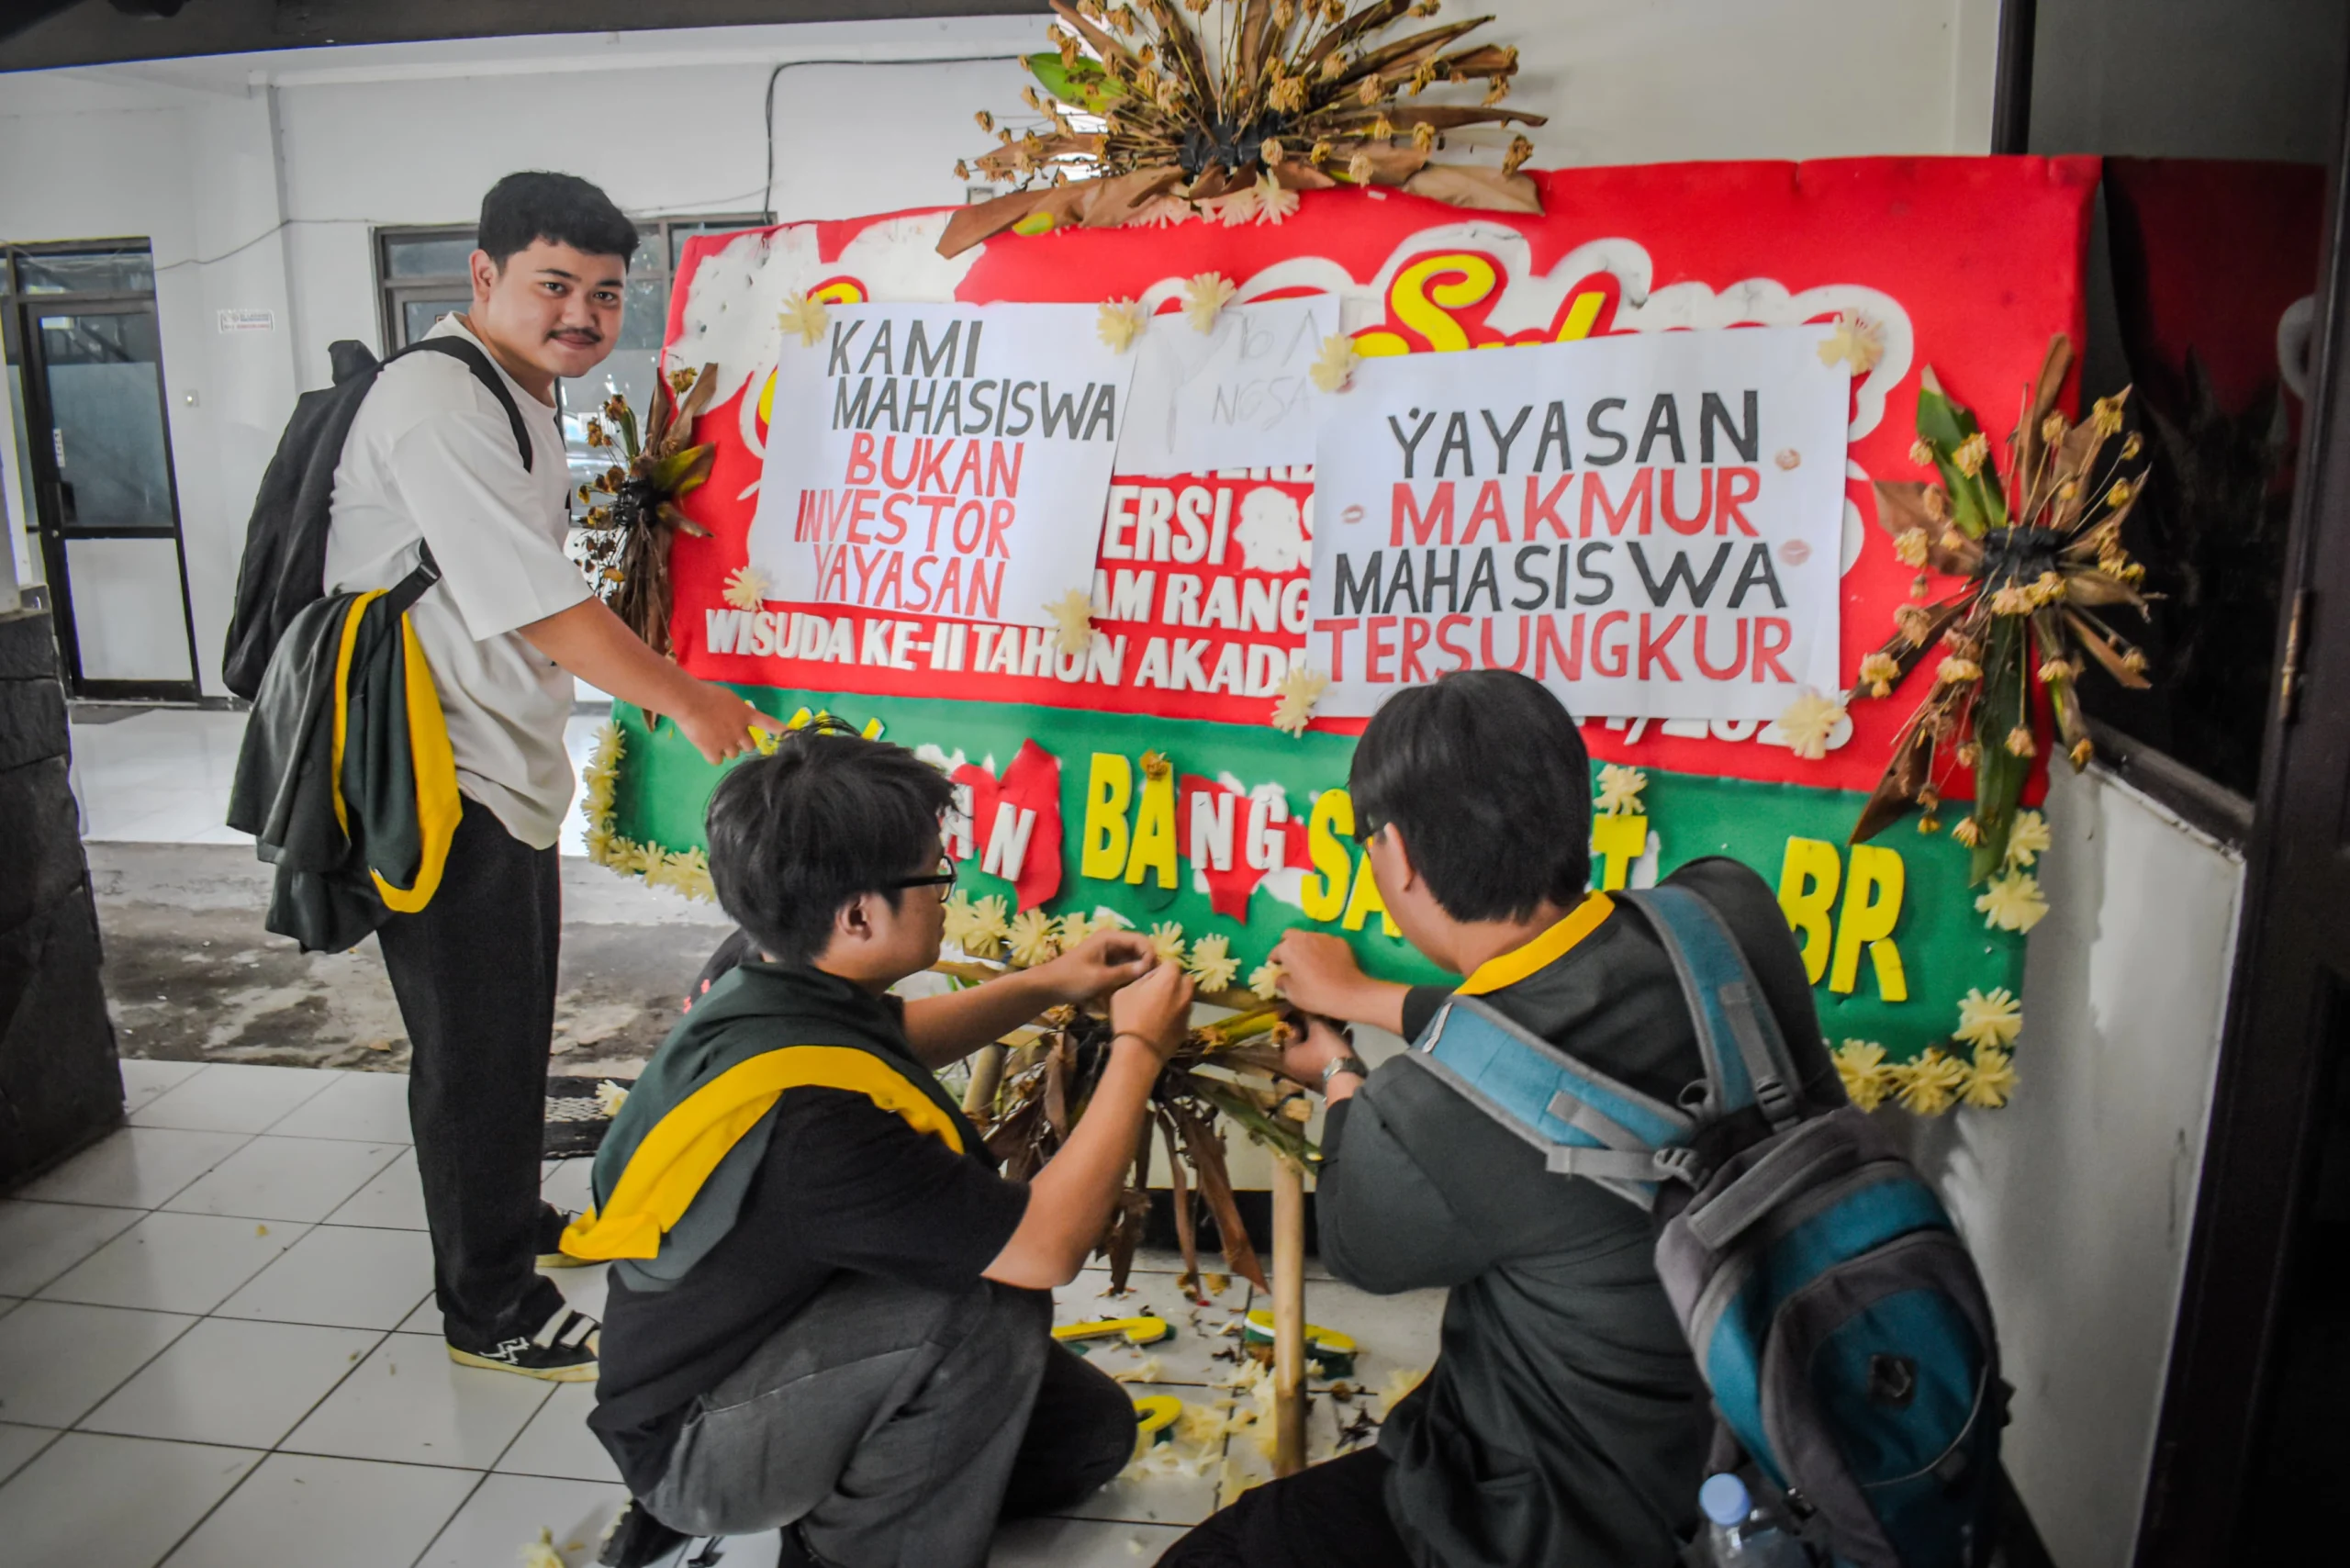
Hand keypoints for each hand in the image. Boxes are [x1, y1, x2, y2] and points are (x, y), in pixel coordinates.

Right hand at [676, 683, 779, 764]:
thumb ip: (737, 711)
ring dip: (726, 749)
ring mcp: (727, 742)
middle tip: (729, 735)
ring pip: (733, 754)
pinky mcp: (712, 751)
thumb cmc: (707, 693)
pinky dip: (713, 756)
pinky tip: (706, 746)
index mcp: (746, 714)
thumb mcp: (729, 699)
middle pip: (750, 746)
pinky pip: (717, 761)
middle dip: (742, 743)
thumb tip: (735, 719)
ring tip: (713, 738)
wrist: (689, 701)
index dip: (781, 731)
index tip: (792, 737)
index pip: (768, 723)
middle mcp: (740, 731)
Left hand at [1037, 930, 1155, 1003]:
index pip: (1142, 940)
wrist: (1048, 986)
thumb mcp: (1100, 978)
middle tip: (1150, 983)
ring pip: (1133, 957)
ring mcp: (1109, 950)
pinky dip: (1130, 973)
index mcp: (1110, 937)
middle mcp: (1112, 940)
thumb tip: (1148, 968)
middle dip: (1147, 963)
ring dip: (1139, 970)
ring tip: (1142, 986)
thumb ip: (1125, 972)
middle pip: (1139, 948)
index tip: (1150, 975)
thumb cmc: (1072, 979)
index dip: (1150, 956)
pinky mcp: (1106, 961)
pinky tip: (1131, 986)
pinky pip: (1125, 964)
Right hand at [1108, 957, 1192, 1063]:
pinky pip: (1183, 1015)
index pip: (1172, 963)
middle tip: (1160, 989)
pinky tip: (1163, 1023)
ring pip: (1187, 997)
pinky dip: (1176, 1015)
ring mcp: (1187, 1012)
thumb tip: (1150, 978)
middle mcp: (1184, 993)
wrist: (1139, 1051)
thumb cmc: (1128, 1017)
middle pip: (1186, 979)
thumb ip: (1141, 979)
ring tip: (1162, 1007)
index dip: (1161, 968)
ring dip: (1178, 997)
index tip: (1151, 977)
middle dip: (1176, 980)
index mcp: (1169, 979)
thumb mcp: (1124, 991)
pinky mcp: (1186, 1028)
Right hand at [1270, 930, 1369, 1017]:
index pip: (1275, 951)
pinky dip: (1323, 950)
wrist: (1349, 993)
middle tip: (1292, 961)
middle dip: (1288, 946)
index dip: (1274, 961)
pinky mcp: (1339, 941)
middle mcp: (1304, 937)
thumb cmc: (1316, 994)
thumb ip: (1281, 982)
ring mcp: (1324, 937)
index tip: (1277, 969)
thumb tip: (1280, 978)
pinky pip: (1326, 943)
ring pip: (1309, 937)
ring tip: (1312, 962)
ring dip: (1306, 946)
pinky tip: (1328, 964)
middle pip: (1290, 936)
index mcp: (1288, 948)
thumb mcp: (1292, 994)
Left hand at [1284, 1016, 1353, 1089]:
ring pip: (1320, 1046)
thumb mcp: (1318, 1028)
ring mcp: (1312, 1070)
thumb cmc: (1326, 1050)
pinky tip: (1349, 1032)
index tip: (1309, 1008)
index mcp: (1289, 1055)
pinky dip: (1337, 1044)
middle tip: (1327, 1013)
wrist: (1346, 1077)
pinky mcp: (1327, 1073)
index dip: (1300, 1017)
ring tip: (1341, 1020)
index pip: (1291, 1031)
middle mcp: (1297, 1065)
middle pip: (1307, 1039)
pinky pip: (1329, 1055)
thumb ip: (1310, 1017)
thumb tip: (1304, 1009)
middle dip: (1318, 1025)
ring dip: (1330, 1033)